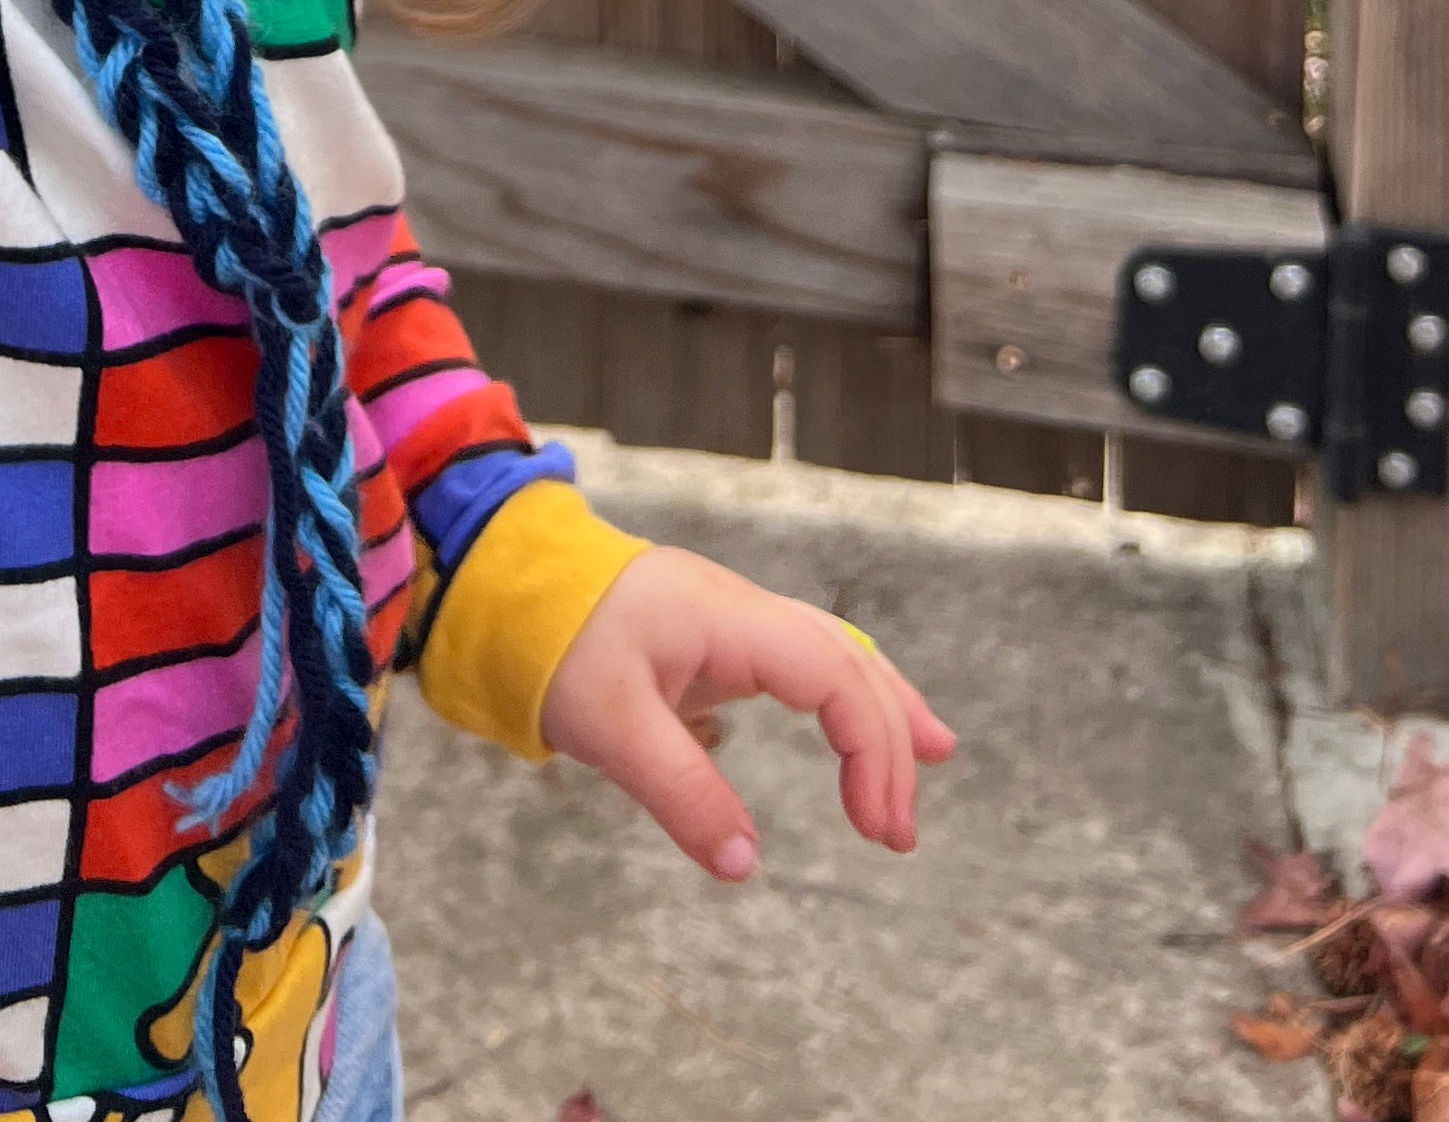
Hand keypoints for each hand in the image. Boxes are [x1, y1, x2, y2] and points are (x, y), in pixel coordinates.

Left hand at [538, 547, 956, 883]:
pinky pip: (805, 658)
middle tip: (899, 833)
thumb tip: (746, 865)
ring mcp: (734, 619)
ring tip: (935, 755)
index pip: (832, 674)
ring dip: (881, 707)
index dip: (869, 748)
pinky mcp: (719, 636)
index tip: (874, 825)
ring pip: (835, 651)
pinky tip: (857, 723)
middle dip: (888, 741)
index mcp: (728, 620)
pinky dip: (845, 691)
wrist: (513, 584)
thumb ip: (682, 793)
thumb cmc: (557, 644)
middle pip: (848, 663)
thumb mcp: (611, 727)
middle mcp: (744, 610)